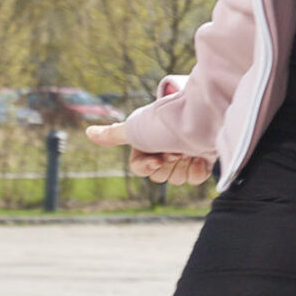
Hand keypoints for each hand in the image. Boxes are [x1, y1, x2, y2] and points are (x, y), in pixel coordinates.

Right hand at [84, 78, 213, 186]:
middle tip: (175, 152)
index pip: (140, 168)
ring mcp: (188, 152)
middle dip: (165, 166)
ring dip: (181, 168)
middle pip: (159, 176)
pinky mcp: (207, 157)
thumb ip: (114, 134)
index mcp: (151, 140)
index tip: (157, 158)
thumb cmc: (166, 122)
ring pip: (177, 179)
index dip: (147, 166)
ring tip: (189, 152)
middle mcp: (168, 146)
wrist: (205, 116)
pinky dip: (197, 171)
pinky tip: (201, 158)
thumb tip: (88, 132)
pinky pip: (195, 178)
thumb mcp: (136, 128)